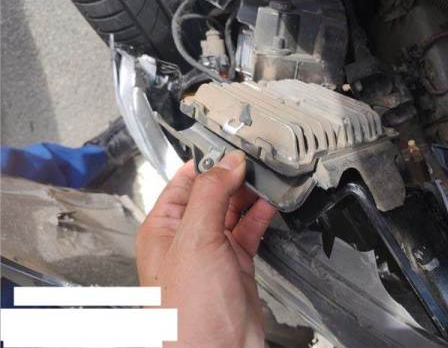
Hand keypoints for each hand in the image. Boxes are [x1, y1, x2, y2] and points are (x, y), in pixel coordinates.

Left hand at [136, 151, 276, 347]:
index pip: (185, 181)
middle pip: (212, 193)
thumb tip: (228, 163)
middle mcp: (187, 237)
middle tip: (254, 163)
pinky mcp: (236, 263)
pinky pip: (249, 230)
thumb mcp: (195, 240)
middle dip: (233, 177)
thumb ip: (212, 195)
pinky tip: (270, 205)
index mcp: (164, 227)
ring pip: (233, 210)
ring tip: (266, 180)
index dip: (208, 162)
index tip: (231, 148)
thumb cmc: (186, 313)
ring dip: (249, 195)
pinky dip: (260, 216)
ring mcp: (212, 251)